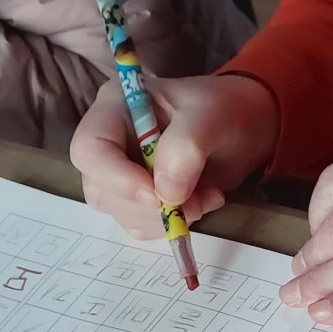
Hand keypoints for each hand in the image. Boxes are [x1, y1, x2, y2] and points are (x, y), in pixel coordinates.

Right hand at [71, 73, 279, 235]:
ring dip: (164, 217)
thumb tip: (166, 193)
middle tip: (195, 198)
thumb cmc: (223, 111)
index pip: (90, 149)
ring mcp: (119, 172)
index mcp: (115, 106)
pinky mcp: (135, 198)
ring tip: (206, 195)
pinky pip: (139, 225)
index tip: (156, 194)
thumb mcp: (211, 116)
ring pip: (119, 211)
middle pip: (99, 186)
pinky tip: (199, 202)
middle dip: (148, 204)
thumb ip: (186, 147)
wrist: (243, 129)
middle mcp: (109, 140)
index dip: (116, 178)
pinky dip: (170, 224)